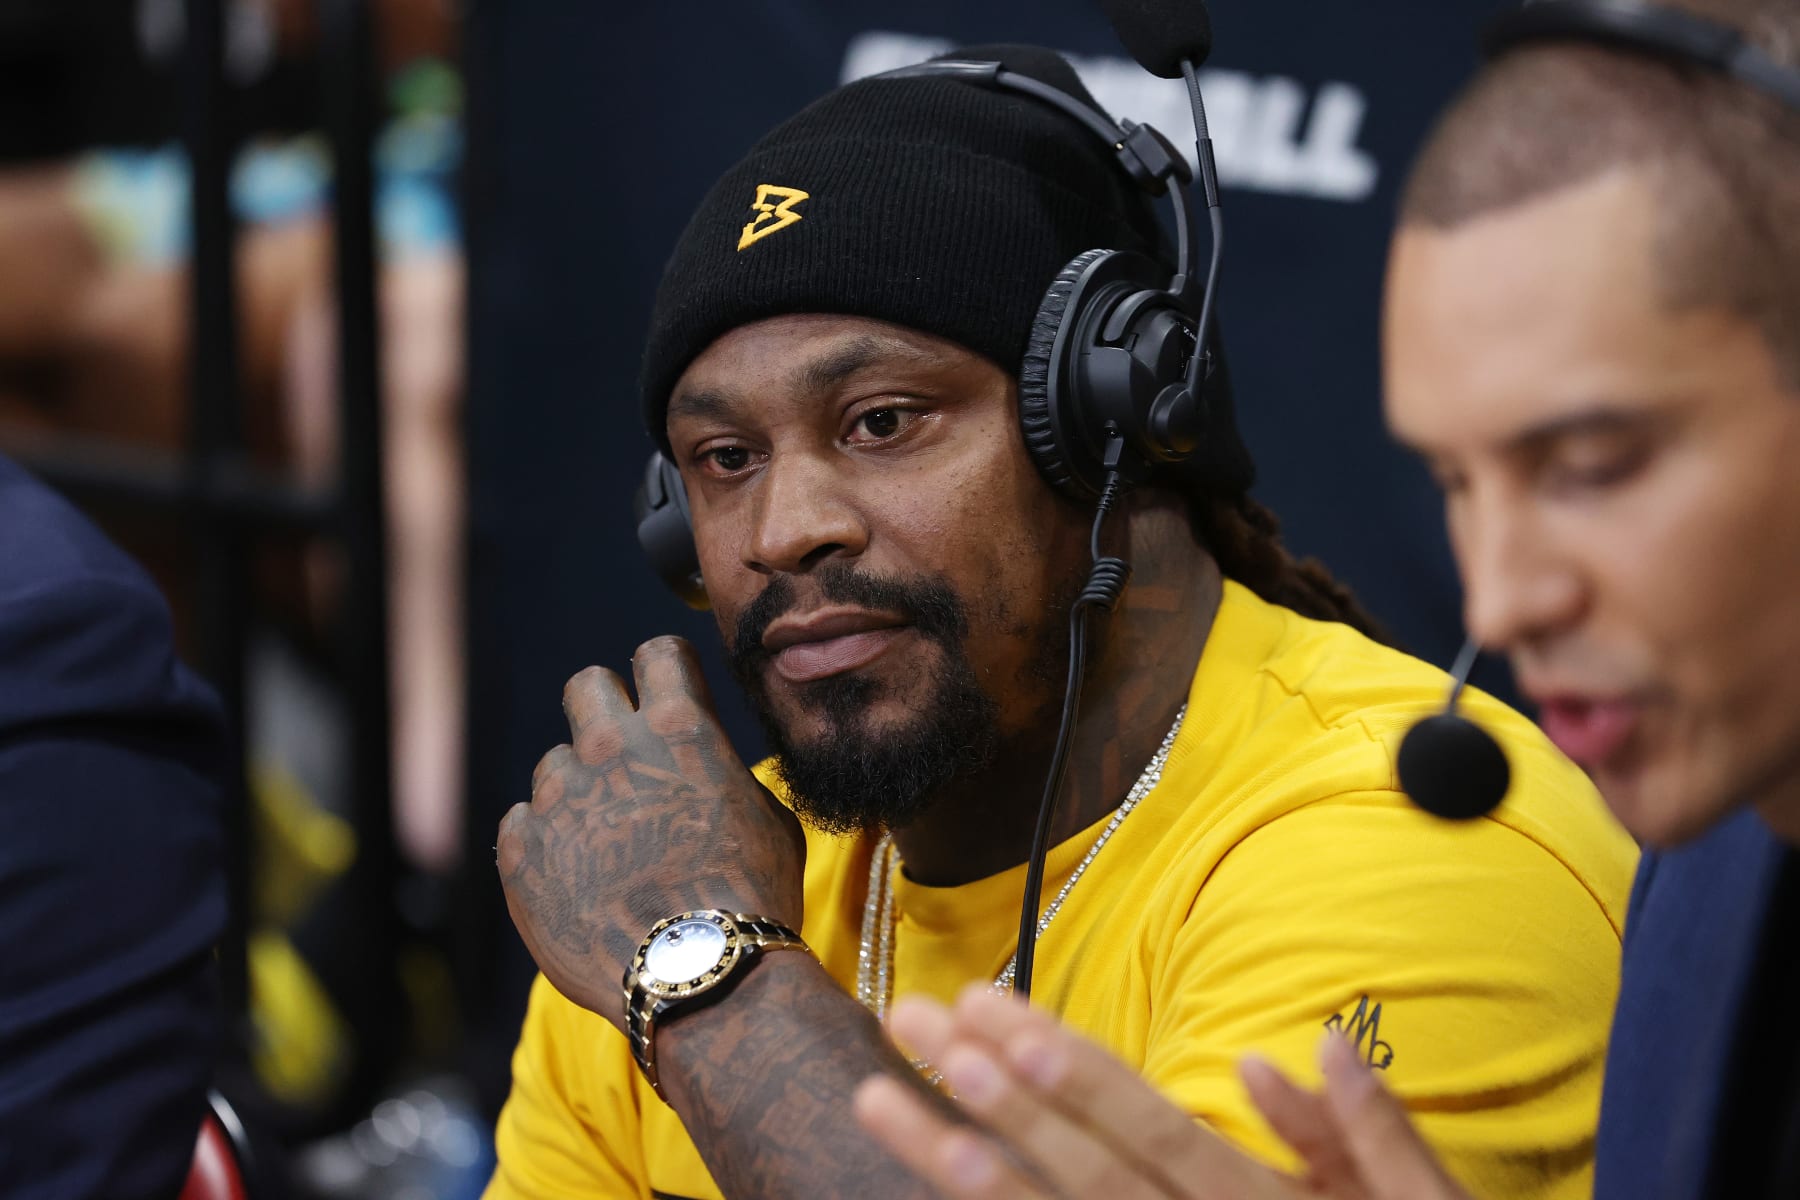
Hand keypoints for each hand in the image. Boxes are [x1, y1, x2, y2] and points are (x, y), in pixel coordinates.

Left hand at [496, 636, 806, 1031]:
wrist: (698, 978)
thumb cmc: (751, 899)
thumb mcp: (766, 818)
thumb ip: (722, 774)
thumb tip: (706, 766)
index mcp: (678, 727)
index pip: (658, 654)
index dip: (666, 675)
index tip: (667, 697)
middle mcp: (608, 747)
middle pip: (586, 686)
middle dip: (604, 711)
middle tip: (623, 755)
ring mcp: (558, 798)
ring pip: (555, 766)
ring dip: (579, 793)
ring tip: (610, 850)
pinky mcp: (520, 850)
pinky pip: (522, 825)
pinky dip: (546, 845)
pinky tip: (579, 881)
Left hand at [852, 988, 1470, 1199]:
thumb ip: (1374, 1135)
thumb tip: (1301, 1046)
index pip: (1151, 1132)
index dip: (1073, 1074)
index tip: (997, 1014)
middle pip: (1080, 1171)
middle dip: (994, 1094)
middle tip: (916, 1023)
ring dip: (960, 1167)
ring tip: (884, 1102)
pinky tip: (938, 1179)